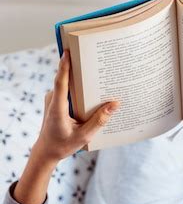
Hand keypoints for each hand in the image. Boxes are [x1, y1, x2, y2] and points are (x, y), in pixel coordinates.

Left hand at [33, 50, 118, 164]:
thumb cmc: (63, 145)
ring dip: (81, 80)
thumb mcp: (84, 136)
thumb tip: (115, 104)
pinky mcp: (55, 101)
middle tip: (94, 57)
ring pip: (68, 85)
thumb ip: (100, 120)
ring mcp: (52, 100)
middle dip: (80, 69)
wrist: (46, 151)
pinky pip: (68, 91)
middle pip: (67, 79)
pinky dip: (79, 89)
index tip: (68, 52)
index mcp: (57, 108)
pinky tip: (92, 90)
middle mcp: (52, 100)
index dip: (64, 67)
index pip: (61, 82)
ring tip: (97, 72)